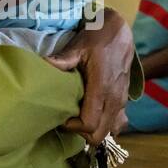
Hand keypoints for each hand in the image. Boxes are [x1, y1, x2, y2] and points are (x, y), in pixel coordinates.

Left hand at [45, 9, 133, 146]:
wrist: (120, 32)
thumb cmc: (97, 38)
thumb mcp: (78, 46)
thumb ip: (62, 60)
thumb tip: (42, 64)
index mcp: (102, 88)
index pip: (89, 124)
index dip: (72, 126)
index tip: (61, 116)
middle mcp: (114, 99)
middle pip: (99, 135)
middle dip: (81, 132)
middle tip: (68, 118)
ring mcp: (122, 102)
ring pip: (109, 132)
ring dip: (94, 130)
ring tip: (80, 116)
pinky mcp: (124, 101)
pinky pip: (118, 124)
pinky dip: (106, 125)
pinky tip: (95, 114)